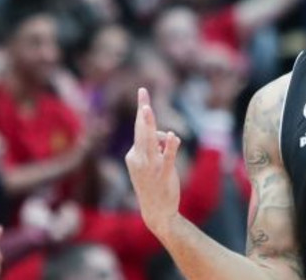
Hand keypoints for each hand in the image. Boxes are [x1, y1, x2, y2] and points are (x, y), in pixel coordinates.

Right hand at [125, 88, 182, 235]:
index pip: (141, 130)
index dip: (143, 112)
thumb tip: (164, 134)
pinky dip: (169, 147)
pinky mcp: (164, 174)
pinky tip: (173, 136)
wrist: (156, 212)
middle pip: (141, 130)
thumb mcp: (150, 164)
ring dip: (148, 124)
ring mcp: (150, 166)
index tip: (143, 94)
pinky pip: (167, 157)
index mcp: (133, 155)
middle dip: (142, 110)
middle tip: (143, 92)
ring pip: (149, 140)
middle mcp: (138, 158)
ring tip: (147, 109)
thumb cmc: (152, 186)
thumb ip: (155, 147)